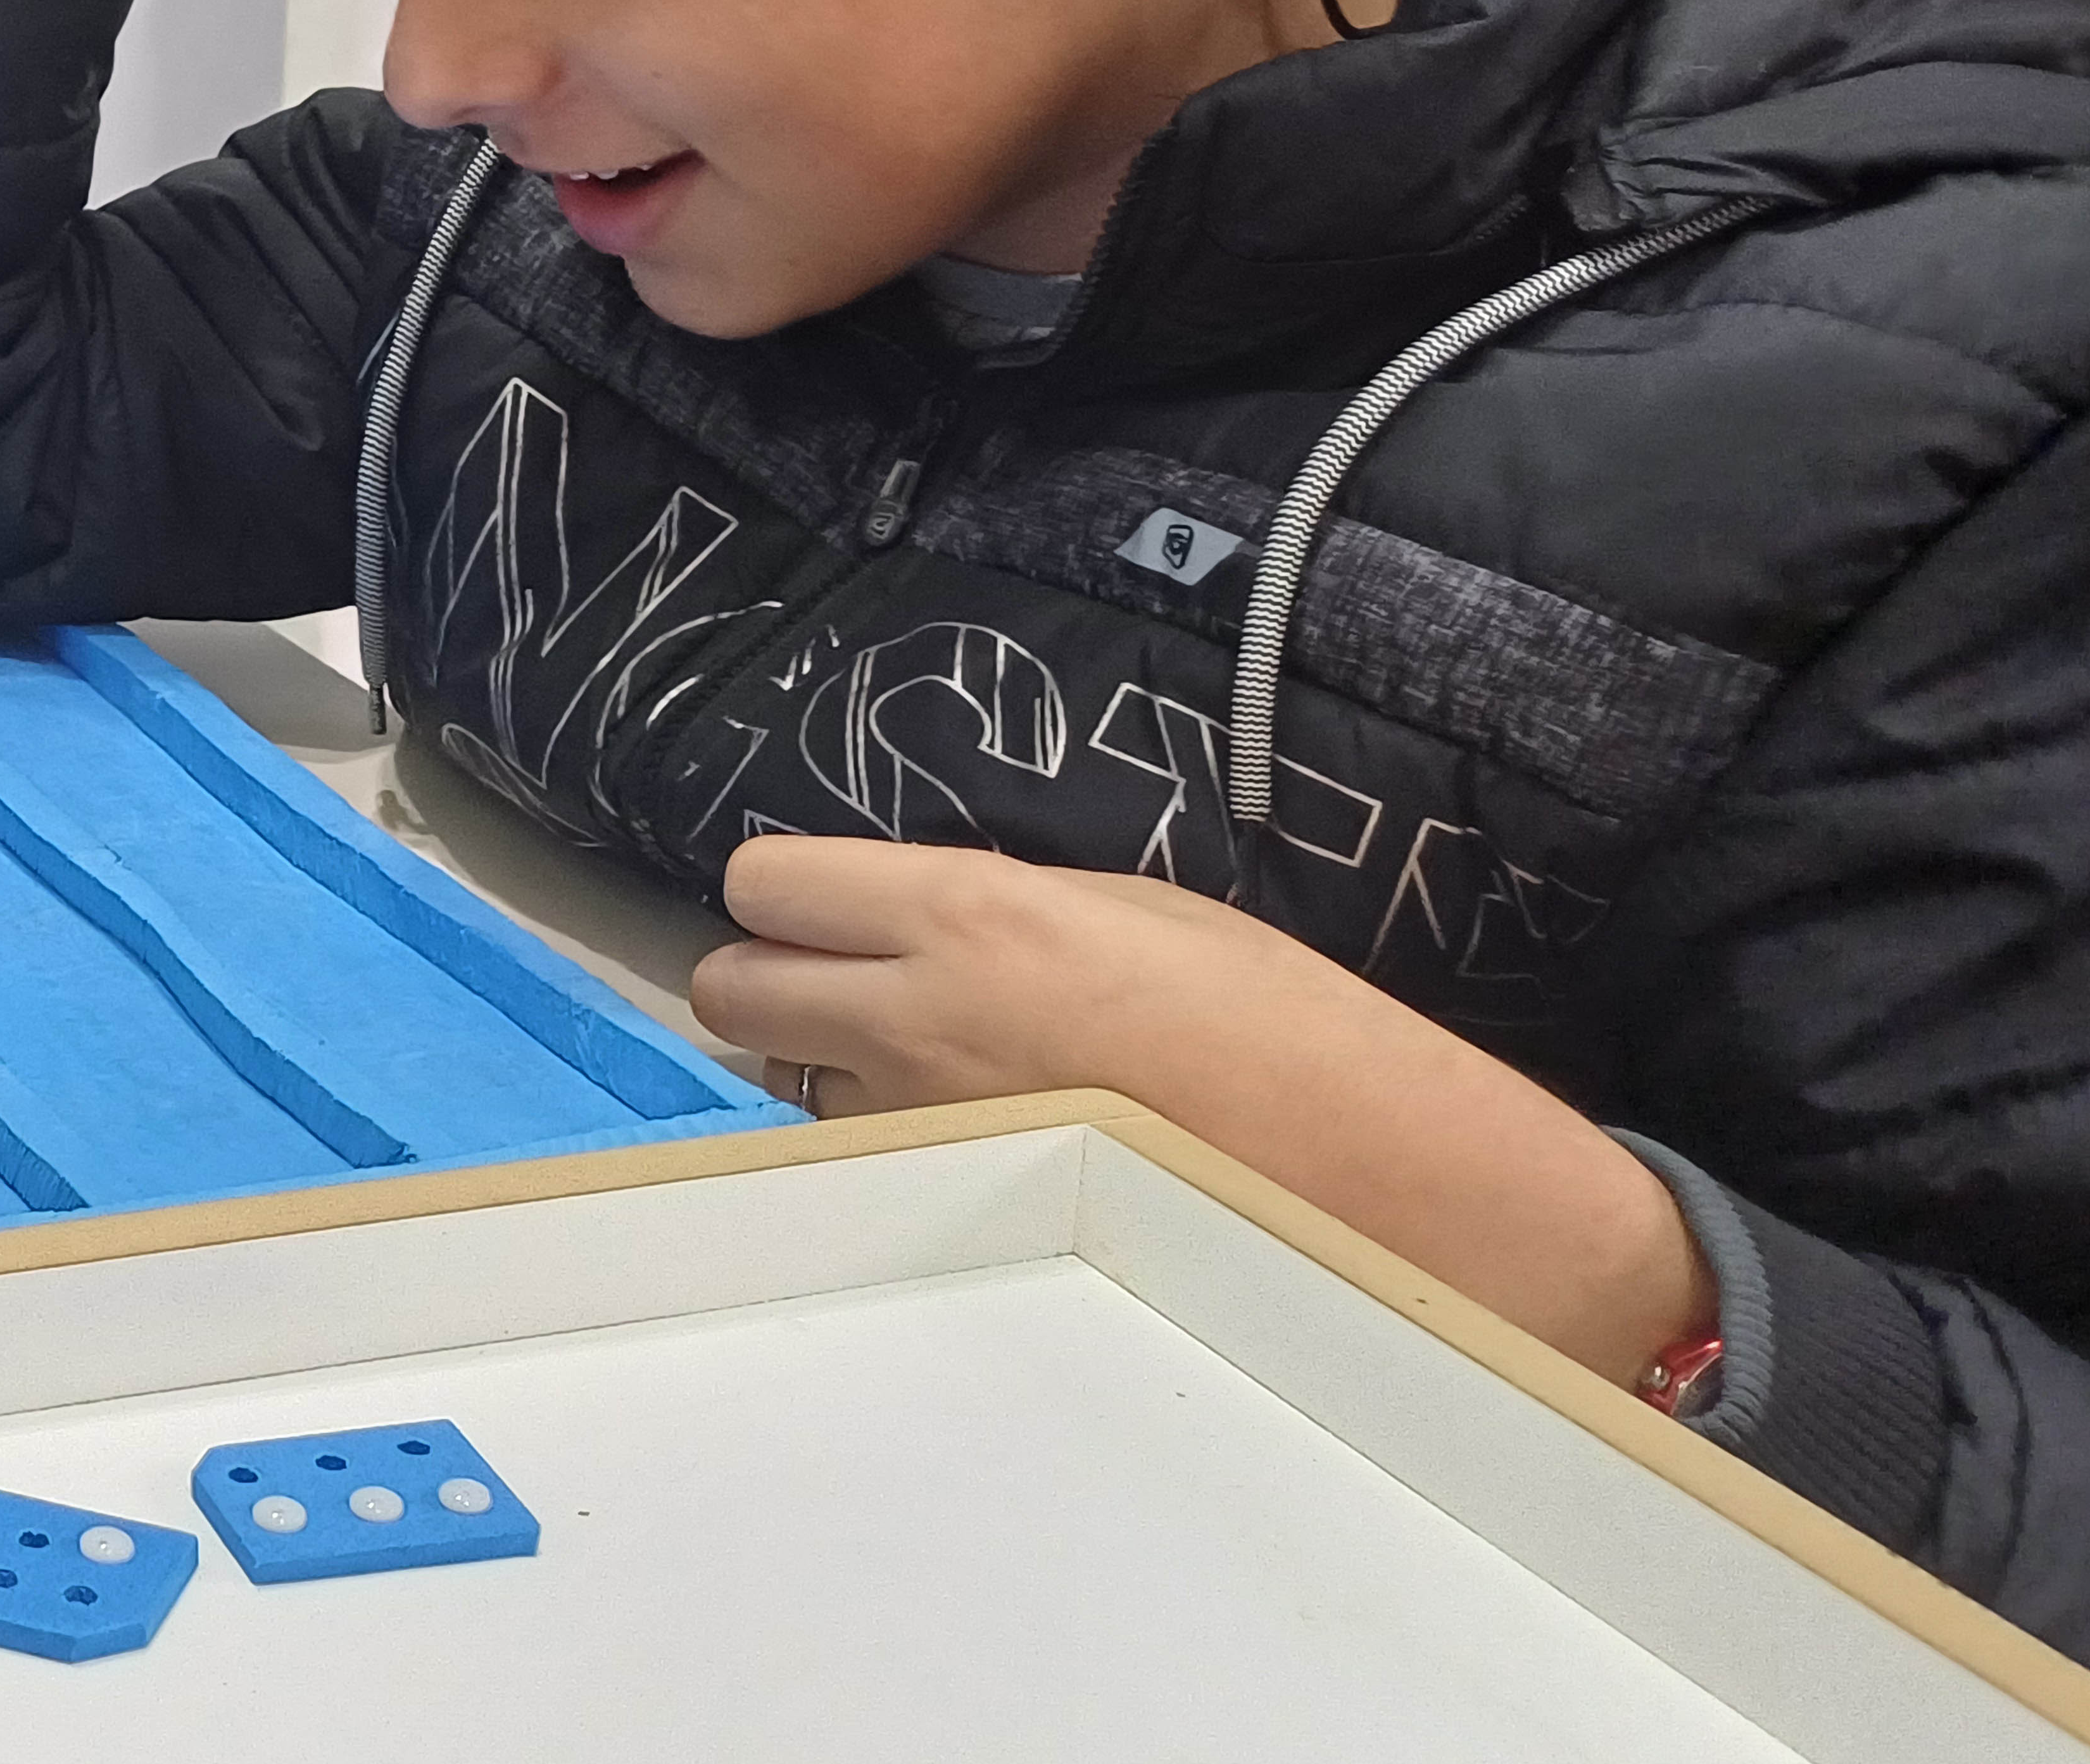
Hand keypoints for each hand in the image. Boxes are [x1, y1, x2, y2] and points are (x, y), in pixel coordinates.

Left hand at [692, 837, 1712, 1378]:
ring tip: (938, 1066)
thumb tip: (913, 912)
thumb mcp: (1133, 910)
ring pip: (790, 1080)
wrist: (1362, 1174)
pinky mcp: (943, 1205)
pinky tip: (971, 1137)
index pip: (766, 884)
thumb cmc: (1274, 1022)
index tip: (830, 901)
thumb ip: (996, 907)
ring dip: (833, 1065)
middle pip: (727, 985)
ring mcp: (918, 1125)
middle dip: (768, 975)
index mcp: (965, 917)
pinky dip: (889, 1140)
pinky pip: (861, 1158)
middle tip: (846, 980)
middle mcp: (911, 1020)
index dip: (788, 891)